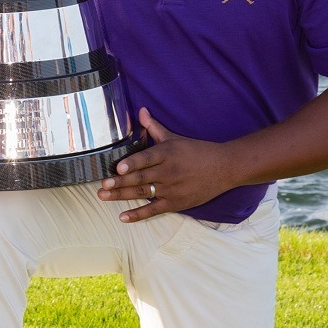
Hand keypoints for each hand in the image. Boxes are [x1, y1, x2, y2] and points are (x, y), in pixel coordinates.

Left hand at [98, 108, 233, 222]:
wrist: (224, 168)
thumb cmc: (197, 151)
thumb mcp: (174, 138)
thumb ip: (154, 127)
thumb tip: (141, 110)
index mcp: (167, 153)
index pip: (147, 158)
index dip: (132, 163)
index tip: (119, 168)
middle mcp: (168, 172)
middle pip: (141, 178)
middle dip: (120, 182)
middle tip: (102, 185)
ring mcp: (172, 189)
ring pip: (144, 193)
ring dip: (122, 196)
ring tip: (104, 196)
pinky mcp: (176, 203)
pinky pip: (154, 210)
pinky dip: (138, 215)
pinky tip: (122, 217)